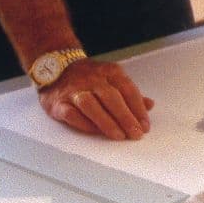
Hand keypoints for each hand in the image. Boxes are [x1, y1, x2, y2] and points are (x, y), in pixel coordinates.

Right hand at [38, 57, 153, 139]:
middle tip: (136, 133)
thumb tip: (149, 105)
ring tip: (119, 136)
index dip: (138, 109)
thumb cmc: (88, 77)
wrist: (54, 66)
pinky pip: (72, 114)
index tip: (145, 125)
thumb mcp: (111, 78)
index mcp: (110, 71)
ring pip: (91, 105)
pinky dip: (85, 124)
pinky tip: (96, 132)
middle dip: (126, 118)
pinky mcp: (58, 102)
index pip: (128, 90)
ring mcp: (74, 90)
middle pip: (112, 98)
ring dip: (107, 122)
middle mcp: (92, 79)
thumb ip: (130, 93)